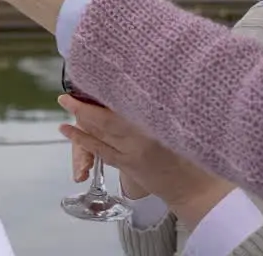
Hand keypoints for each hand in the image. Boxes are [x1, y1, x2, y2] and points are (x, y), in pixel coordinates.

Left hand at [59, 95, 232, 221]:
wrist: (198, 190)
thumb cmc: (196, 154)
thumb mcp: (183, 125)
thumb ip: (162, 108)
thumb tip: (145, 80)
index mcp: (157, 125)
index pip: (128, 103)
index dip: (109, 89)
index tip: (95, 73)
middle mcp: (142, 139)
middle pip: (107, 119)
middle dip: (86, 104)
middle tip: (69, 90)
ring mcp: (132, 153)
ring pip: (100, 133)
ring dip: (81, 117)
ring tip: (65, 102)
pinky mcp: (127, 165)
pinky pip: (100, 150)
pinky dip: (82, 139)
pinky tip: (67, 128)